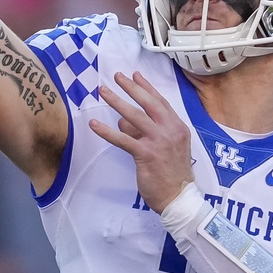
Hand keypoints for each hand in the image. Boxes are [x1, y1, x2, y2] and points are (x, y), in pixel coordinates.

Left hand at [89, 72, 193, 212]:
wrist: (178, 197)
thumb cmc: (172, 174)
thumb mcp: (167, 148)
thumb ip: (148, 132)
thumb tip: (123, 119)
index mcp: (177, 127)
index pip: (160, 102)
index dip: (146, 87)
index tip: (135, 75)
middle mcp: (170, 130)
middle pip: (148, 103)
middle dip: (131, 87)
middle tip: (117, 76)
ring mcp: (159, 142)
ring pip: (135, 116)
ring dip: (116, 101)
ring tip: (103, 91)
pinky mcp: (146, 154)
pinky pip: (123, 139)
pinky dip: (107, 131)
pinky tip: (94, 124)